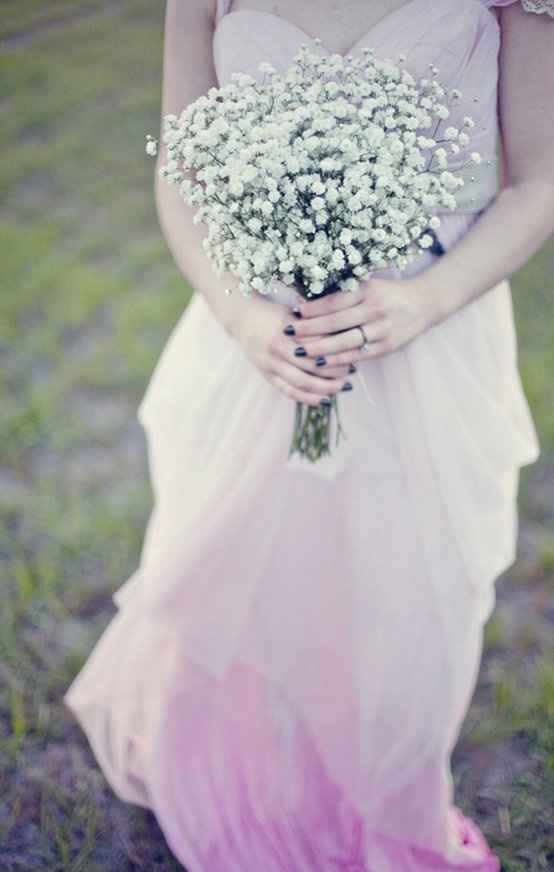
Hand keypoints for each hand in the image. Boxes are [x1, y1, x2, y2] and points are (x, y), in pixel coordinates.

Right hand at [229, 283, 353, 406]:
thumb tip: (345, 330)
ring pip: (301, 383)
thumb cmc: (274, 311)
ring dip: (324, 388)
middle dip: (334, 372)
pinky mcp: (266, 375)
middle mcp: (276, 349)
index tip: (354, 352)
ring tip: (343, 388)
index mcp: (286, 329)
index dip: (336, 351)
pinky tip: (324, 401)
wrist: (241, 317)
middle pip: (311, 366)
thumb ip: (315, 320)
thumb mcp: (294, 311)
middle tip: (352, 373)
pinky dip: (308, 399)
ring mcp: (269, 364)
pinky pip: (289, 392)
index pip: (317, 344)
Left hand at [286, 276, 438, 366]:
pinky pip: (358, 355)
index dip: (312, 308)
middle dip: (309, 329)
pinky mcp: (387, 346)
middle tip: (287, 333)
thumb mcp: (368, 284)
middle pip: (335, 322)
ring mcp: (382, 329)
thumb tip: (307, 300)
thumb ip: (343, 293)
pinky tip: (322, 362)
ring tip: (299, 351)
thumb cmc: (388, 293)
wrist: (424, 303)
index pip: (333, 301)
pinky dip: (339, 359)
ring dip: (320, 347)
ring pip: (345, 341)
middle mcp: (374, 309)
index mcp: (367, 290)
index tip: (293, 312)